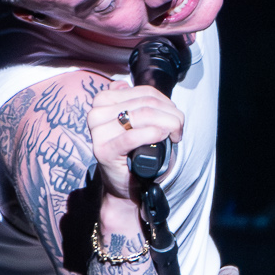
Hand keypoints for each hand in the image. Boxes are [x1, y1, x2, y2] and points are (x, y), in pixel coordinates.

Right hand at [87, 83, 182, 204]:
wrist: (126, 184)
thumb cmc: (134, 152)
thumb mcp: (137, 121)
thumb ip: (137, 101)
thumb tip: (142, 90)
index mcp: (103, 101)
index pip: (143, 92)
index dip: (166, 102)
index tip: (174, 116)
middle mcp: (96, 114)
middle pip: (144, 104)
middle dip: (170, 115)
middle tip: (178, 129)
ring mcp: (97, 132)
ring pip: (141, 116)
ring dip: (166, 124)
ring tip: (174, 136)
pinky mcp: (103, 150)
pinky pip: (132, 136)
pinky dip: (152, 135)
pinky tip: (162, 138)